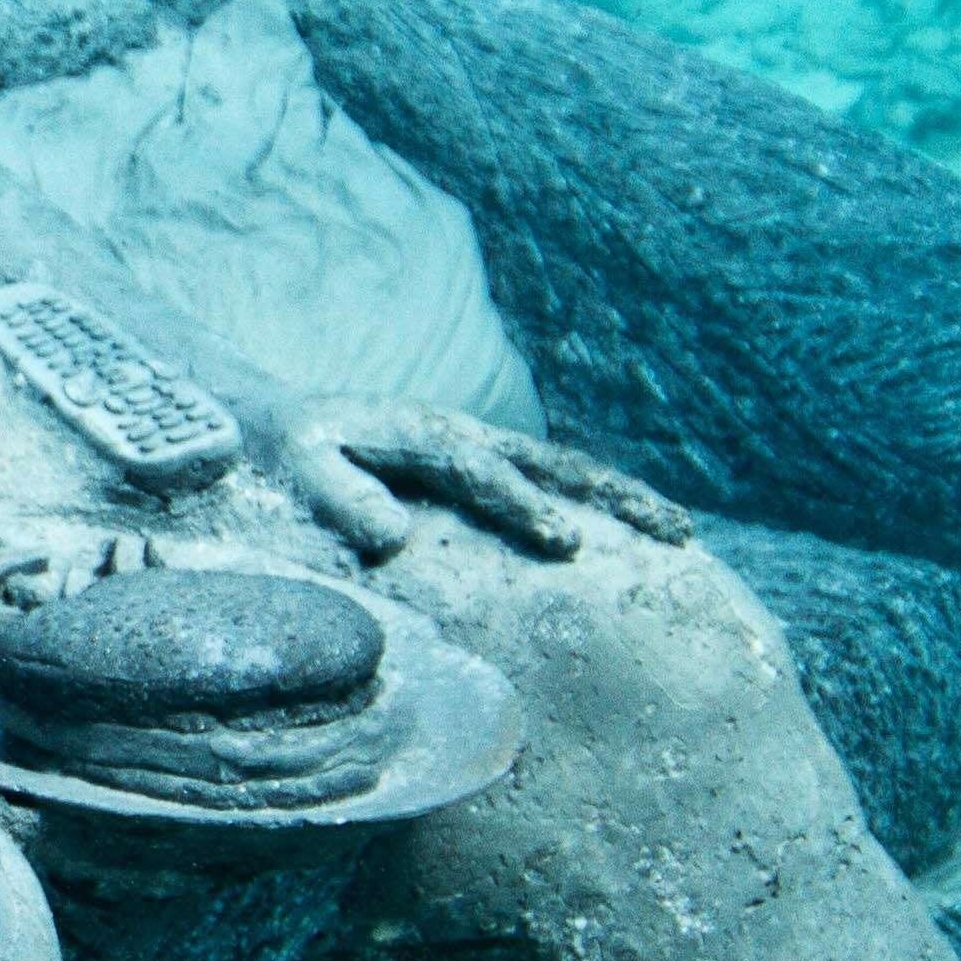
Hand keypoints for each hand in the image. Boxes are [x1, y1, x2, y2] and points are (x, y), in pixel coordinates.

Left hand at [276, 396, 693, 562]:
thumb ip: (337, 493)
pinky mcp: (485, 469)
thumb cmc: (286, 450)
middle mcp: (466, 435)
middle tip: (674, 534)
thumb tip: (390, 534)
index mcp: (422, 435)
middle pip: (554, 463)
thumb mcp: (299, 465)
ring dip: (624, 501)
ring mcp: (483, 449)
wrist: (278, 417)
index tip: (566, 539)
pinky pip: (552, 486)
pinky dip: (598, 508)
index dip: (524, 504)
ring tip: (683, 535)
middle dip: (614, 498)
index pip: (482, 472)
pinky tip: (636, 542)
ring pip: (567, 471)